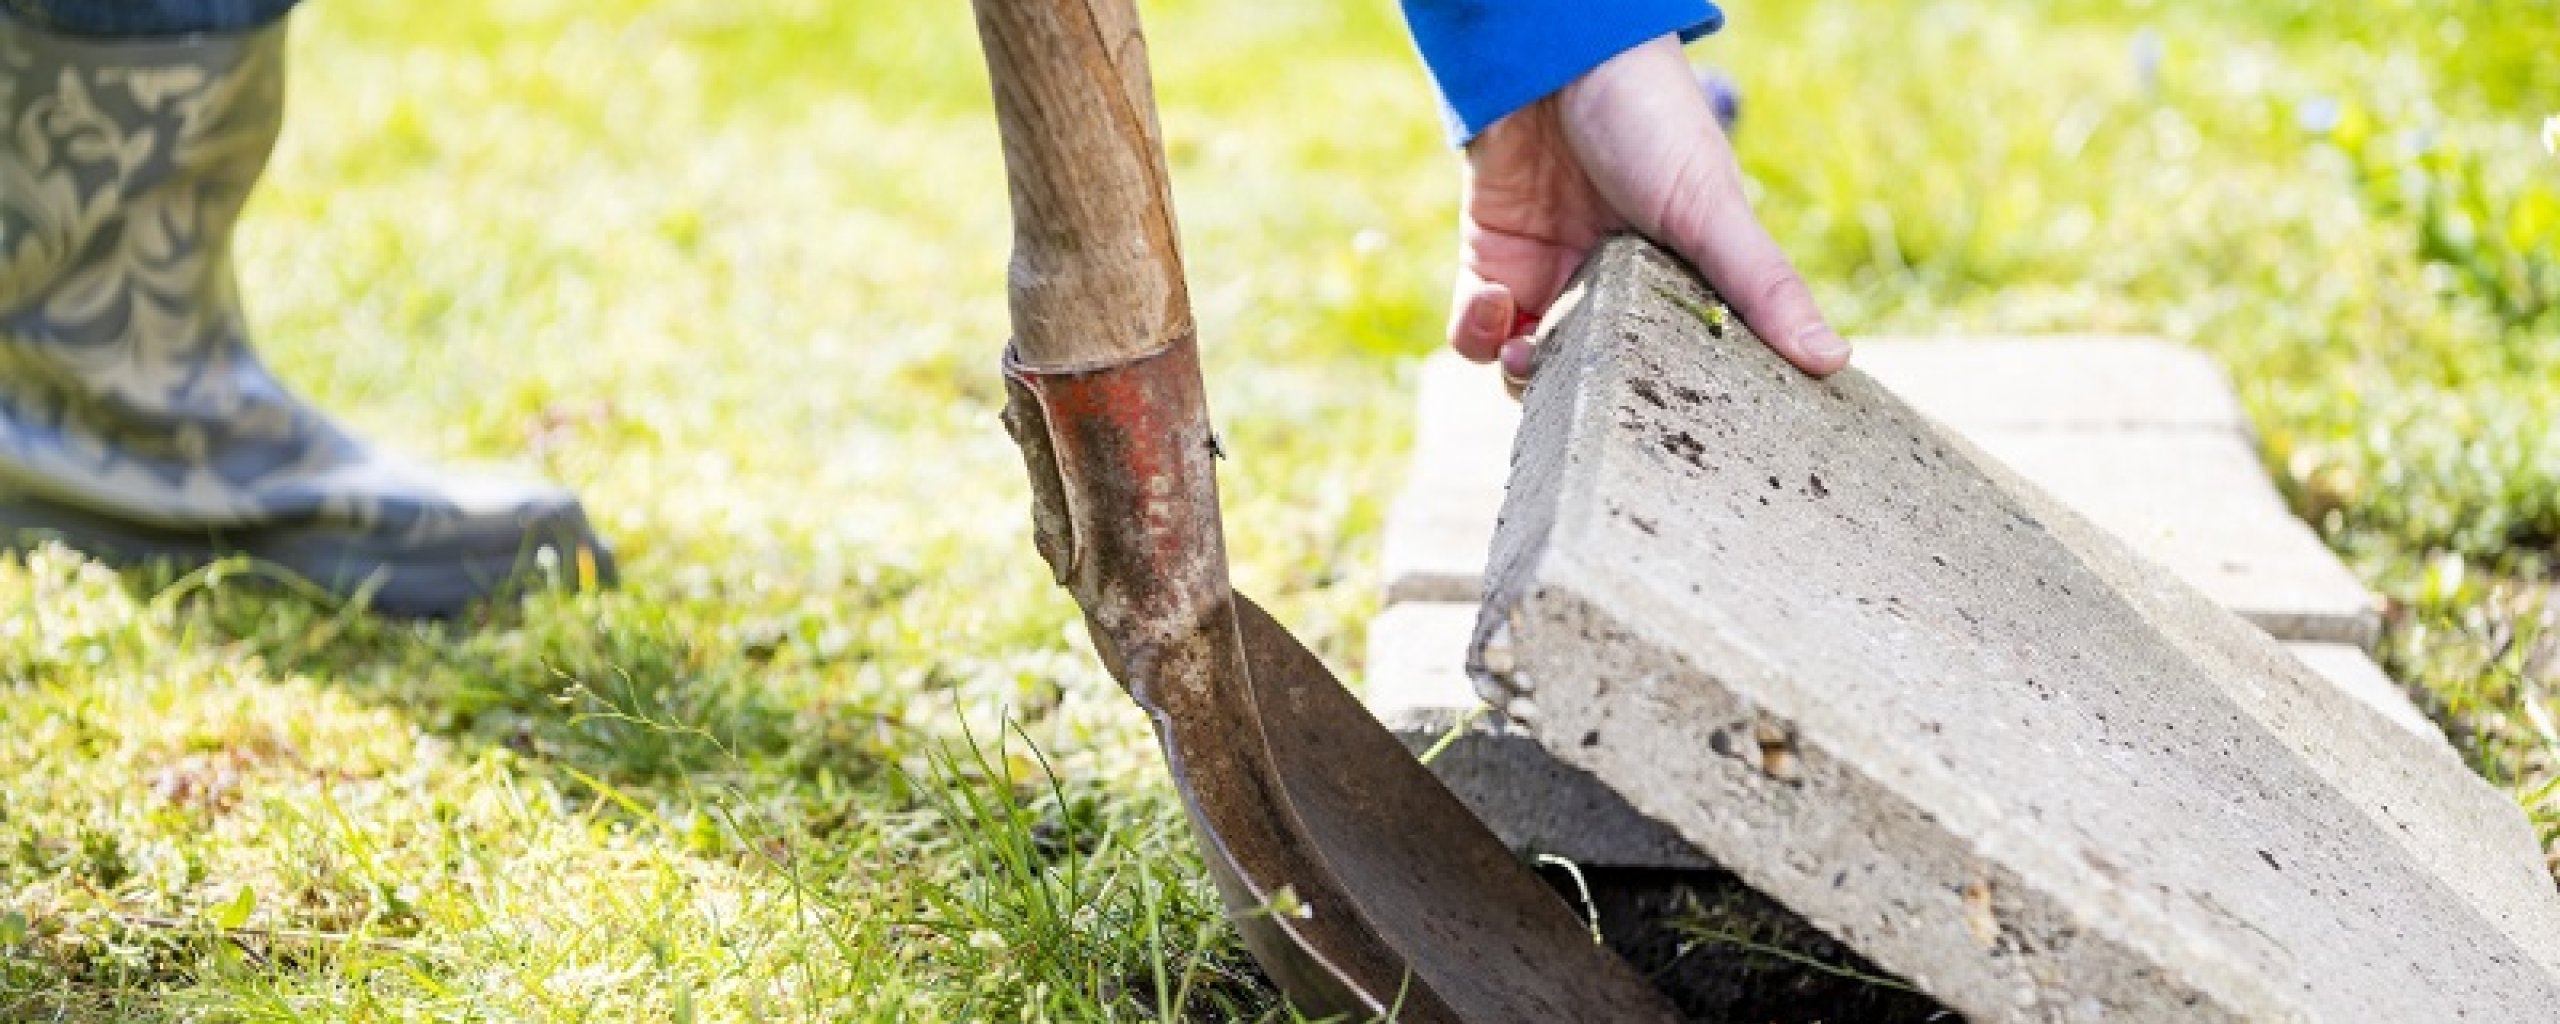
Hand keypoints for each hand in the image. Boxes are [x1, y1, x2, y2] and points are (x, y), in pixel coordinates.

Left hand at [1445, 36, 1847, 379]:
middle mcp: (1612, 288)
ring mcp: (1550, 277)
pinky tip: (1496, 304)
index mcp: (1677, 282)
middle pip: (1594, 380)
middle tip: (1579, 393)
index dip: (1666, 402)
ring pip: (1530, 367)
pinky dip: (1477, 333)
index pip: (1675, 367)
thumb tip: (1834, 361)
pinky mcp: (1493, 261)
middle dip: (1580, 399)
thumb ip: (1763, 288)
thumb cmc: (1652, 119)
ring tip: (1530, 351)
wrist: (1561, 53)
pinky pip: (1475, 330)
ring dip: (1522, 375)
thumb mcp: (1714, 209)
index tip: (1662, 421)